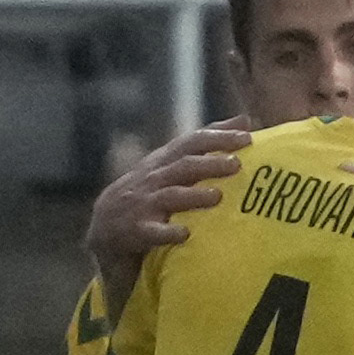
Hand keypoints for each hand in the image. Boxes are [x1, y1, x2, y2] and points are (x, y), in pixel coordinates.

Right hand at [87, 122, 247, 305]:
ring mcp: (144, 203)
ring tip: (216, 196)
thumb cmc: (151, 192)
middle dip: (209, 163)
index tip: (247, 136)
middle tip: (236, 164)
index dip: (218, 137)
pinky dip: (168, 232)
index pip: (192, 142)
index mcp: (166, 161)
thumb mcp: (173, 165)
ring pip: (170, 196)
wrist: (106, 227)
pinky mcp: (136, 230)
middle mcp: (155, 178)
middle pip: (183, 166)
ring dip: (193, 196)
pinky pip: (152, 231)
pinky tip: (186, 234)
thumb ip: (206, 146)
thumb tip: (246, 120)